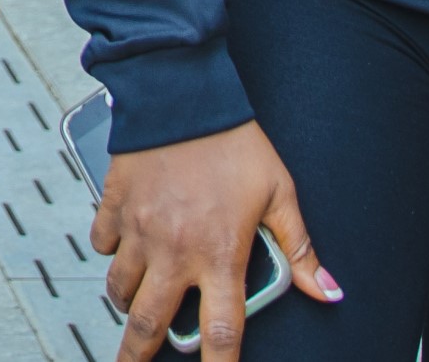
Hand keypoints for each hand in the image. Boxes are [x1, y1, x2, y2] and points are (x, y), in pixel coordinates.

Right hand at [95, 120, 338, 359]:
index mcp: (219, 254)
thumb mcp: (278, 193)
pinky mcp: (114, 205)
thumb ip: (299, 248)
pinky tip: (122, 248)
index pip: (222, 332)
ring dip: (127, 302)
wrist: (181, 93)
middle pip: (148, 324)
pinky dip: (109, 252)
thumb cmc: (233, 141)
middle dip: (137, 356)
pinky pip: (102, 243)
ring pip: (121, 287)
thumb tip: (326, 291)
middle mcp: (174, 251)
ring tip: (134, 305)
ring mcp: (139, 229)